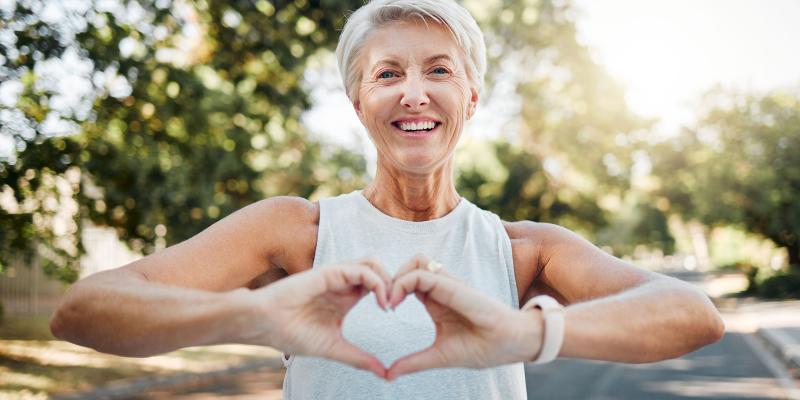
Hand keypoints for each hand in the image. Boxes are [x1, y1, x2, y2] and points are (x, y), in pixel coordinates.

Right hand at [236, 259, 391, 377]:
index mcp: (346, 297)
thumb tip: (384, 374)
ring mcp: (337, 276)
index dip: (392, 294)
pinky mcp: (330, 272)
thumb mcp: (334, 348)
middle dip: (395, 283)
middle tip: (396, 305)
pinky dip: (376, 282)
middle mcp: (344, 283)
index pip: (377, 285)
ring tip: (389, 303)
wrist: (265, 325)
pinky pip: (361, 269)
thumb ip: (359, 358)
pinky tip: (380, 302)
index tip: (394, 314)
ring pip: (373, 263)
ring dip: (387, 280)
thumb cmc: (292, 334)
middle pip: (379, 270)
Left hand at [386, 255, 543, 379]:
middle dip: (390, 279)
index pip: (408, 281)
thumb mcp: (439, 356)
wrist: (511, 345)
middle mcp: (441, 289)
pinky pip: (423, 273)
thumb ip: (414, 362)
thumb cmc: (482, 348)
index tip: (384, 309)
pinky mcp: (453, 286)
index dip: (392, 290)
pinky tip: (396, 302)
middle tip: (383, 302)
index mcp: (436, 301)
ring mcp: (448, 285)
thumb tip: (388, 374)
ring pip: (415, 261)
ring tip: (390, 300)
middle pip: (409, 265)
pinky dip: (404, 282)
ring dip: (397, 276)